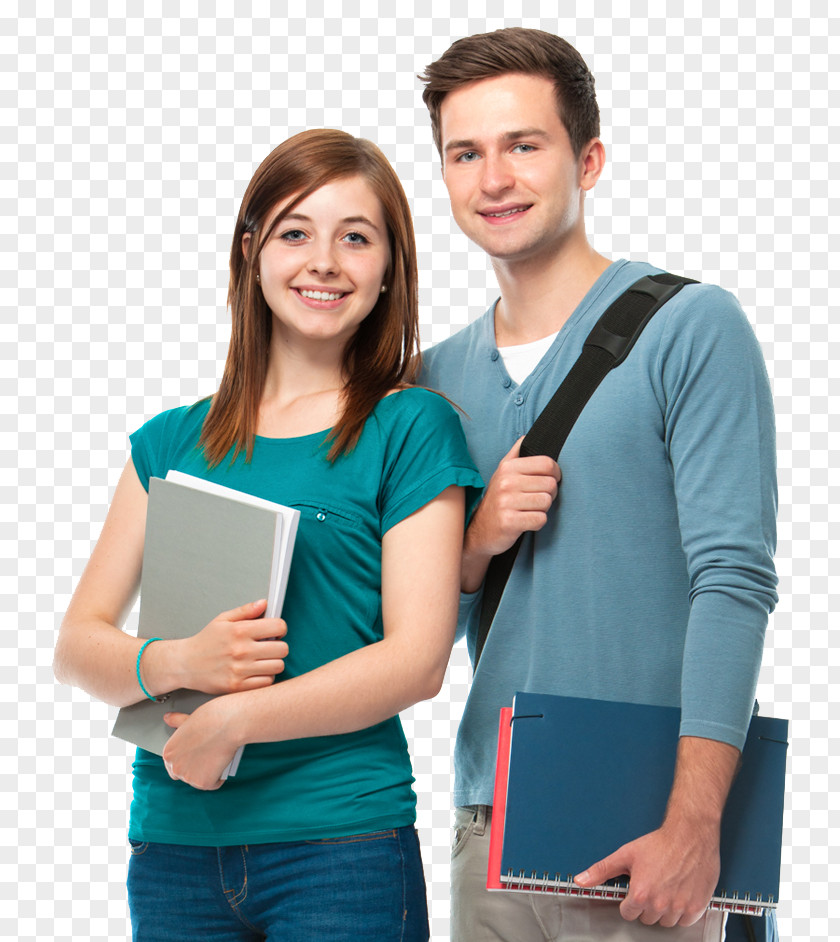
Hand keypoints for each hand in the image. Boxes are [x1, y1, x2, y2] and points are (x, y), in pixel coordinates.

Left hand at [162, 698, 240, 789]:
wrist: (228, 724)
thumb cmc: (211, 718)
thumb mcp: (188, 718)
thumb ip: (176, 721)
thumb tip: (167, 718)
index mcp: (168, 753)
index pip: (172, 766)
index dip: (186, 761)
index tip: (197, 756)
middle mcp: (175, 767)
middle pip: (185, 776)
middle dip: (195, 770)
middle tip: (208, 758)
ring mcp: (188, 777)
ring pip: (199, 781)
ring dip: (208, 774)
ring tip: (217, 761)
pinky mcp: (204, 783)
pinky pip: (213, 784)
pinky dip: (219, 777)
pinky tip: (223, 767)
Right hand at [177, 599, 288, 694]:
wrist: (185, 664)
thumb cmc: (205, 641)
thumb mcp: (222, 620)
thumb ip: (245, 610)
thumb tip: (264, 603)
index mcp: (239, 630)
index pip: (278, 627)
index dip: (280, 628)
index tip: (275, 631)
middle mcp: (241, 650)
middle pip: (282, 649)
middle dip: (279, 646)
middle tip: (270, 647)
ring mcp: (240, 670)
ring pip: (277, 666)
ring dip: (274, 662)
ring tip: (264, 659)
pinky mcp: (237, 686)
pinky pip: (266, 682)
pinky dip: (265, 677)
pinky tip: (257, 671)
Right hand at [462, 438, 560, 590]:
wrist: (480, 530)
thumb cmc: (498, 500)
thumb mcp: (502, 472)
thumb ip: (516, 453)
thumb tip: (527, 435)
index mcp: (508, 467)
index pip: (547, 463)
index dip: (555, 474)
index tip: (548, 481)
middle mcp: (506, 482)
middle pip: (550, 484)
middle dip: (549, 494)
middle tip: (535, 500)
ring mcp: (506, 502)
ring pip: (546, 502)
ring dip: (542, 509)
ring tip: (528, 510)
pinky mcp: (509, 522)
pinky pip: (540, 519)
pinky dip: (537, 523)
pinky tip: (525, 522)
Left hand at [574, 816, 720, 926]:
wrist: (690, 835)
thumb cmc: (660, 843)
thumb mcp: (625, 854)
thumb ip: (601, 870)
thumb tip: (581, 880)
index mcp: (641, 894)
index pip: (628, 914)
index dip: (629, 901)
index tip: (635, 890)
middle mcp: (660, 904)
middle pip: (647, 918)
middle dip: (646, 904)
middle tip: (651, 884)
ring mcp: (680, 907)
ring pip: (666, 922)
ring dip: (664, 909)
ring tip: (665, 887)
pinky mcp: (696, 907)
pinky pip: (685, 921)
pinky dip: (682, 911)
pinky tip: (679, 893)